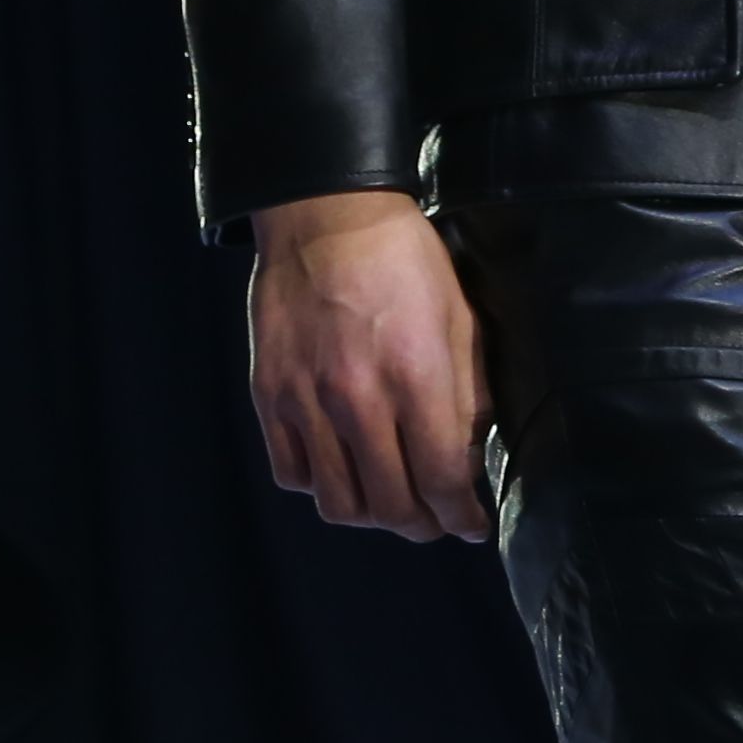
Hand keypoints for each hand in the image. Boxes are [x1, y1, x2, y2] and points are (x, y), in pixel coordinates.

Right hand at [249, 188, 495, 539]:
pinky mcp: (270, 397)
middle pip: (390, 505)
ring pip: (338, 503)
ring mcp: (307, 403)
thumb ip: (467, 396)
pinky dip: (321, 487)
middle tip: (436, 520)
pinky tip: (342, 471)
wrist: (327, 217)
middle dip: (422, 525)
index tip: (472, 525)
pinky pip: (292, 473)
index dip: (461, 517)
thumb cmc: (404, 262)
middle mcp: (358, 400)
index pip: (441, 480)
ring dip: (371, 516)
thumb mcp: (460, 320)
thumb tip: (470, 456)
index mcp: (416, 378)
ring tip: (390, 503)